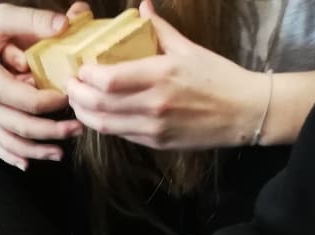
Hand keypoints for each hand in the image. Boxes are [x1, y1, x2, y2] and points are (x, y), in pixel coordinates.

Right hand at [0, 5, 85, 168]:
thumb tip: (66, 24)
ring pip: (10, 143)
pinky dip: (10, 156)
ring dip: (36, 151)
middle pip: (24, 128)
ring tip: (60, 153)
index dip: (55, 101)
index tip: (72, 94)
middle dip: (54, 131)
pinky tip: (26, 165)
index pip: (30, 102)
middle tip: (79, 127)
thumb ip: (33, 21)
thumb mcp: (0, 17)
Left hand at [62, 0, 268, 149]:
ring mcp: (153, 127)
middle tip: (70, 85)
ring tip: (78, 100)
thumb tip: (142, 7)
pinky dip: (103, 124)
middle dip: (76, 95)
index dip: (86, 76)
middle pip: (98, 105)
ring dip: (84, 113)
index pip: (108, 80)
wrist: (244, 112)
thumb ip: (160, 30)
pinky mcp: (155, 142)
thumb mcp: (189, 49)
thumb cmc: (218, 77)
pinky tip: (99, 113)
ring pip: (104, 125)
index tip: (80, 67)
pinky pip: (120, 134)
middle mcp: (153, 104)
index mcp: (161, 75)